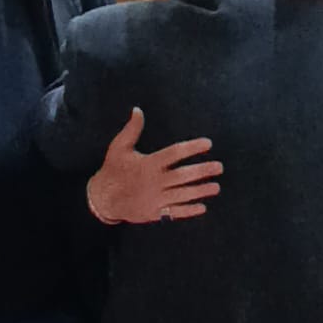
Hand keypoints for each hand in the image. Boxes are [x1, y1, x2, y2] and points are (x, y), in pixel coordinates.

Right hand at [87, 108, 222, 224]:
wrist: (102, 198)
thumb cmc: (113, 169)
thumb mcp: (119, 147)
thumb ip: (132, 129)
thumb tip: (138, 109)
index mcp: (148, 164)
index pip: (174, 153)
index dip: (192, 147)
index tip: (208, 144)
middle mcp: (154, 181)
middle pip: (183, 176)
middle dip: (202, 171)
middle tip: (219, 167)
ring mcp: (155, 199)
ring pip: (182, 195)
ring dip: (200, 191)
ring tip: (216, 187)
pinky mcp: (154, 213)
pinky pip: (174, 212)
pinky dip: (189, 210)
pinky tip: (203, 207)